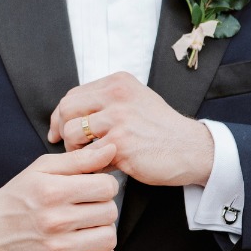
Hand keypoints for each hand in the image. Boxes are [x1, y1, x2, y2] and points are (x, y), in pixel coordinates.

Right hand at [0, 139, 119, 250]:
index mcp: (52, 191)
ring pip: (108, 239)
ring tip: (88, 226)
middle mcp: (55, 220)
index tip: (94, 188)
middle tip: (88, 207)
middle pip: (110, 212)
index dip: (105, 184)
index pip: (107, 187)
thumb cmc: (19, 196)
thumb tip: (111, 149)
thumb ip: (79, 159)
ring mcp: (56, 248)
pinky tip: (92, 248)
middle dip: (103, 206)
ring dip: (103, 231)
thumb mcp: (43, 168)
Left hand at [49, 73, 214, 188]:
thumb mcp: (136, 100)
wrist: (191, 148)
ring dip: (75, 150)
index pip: (73, 94)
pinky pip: (88, 156)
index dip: (61, 115)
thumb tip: (70, 114)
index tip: (58, 130)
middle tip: (66, 146)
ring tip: (90, 157)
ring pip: (72, 133)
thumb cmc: (162, 129)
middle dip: (62, 130)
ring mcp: (118, 119)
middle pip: (67, 109)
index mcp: (118, 83)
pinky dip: (92, 165)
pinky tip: (106, 167)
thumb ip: (107, 102)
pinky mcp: (120, 144)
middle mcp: (116, 95)